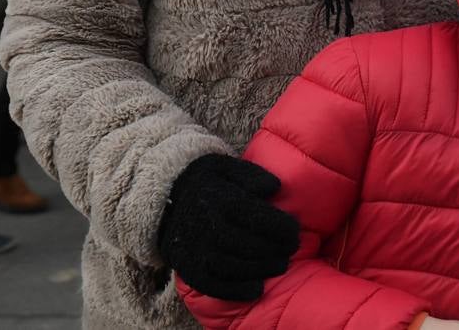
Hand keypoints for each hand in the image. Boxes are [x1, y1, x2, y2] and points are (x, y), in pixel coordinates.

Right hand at [158, 153, 299, 300]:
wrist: (163, 199)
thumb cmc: (205, 181)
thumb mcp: (226, 166)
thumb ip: (252, 175)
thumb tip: (275, 187)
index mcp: (220, 199)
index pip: (258, 218)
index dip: (282, 228)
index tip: (295, 231)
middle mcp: (206, 226)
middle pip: (248, 244)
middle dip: (276, 249)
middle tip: (291, 249)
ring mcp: (195, 249)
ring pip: (233, 266)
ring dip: (261, 269)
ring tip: (280, 265)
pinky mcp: (187, 267)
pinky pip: (212, 285)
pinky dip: (236, 290)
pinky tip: (256, 289)